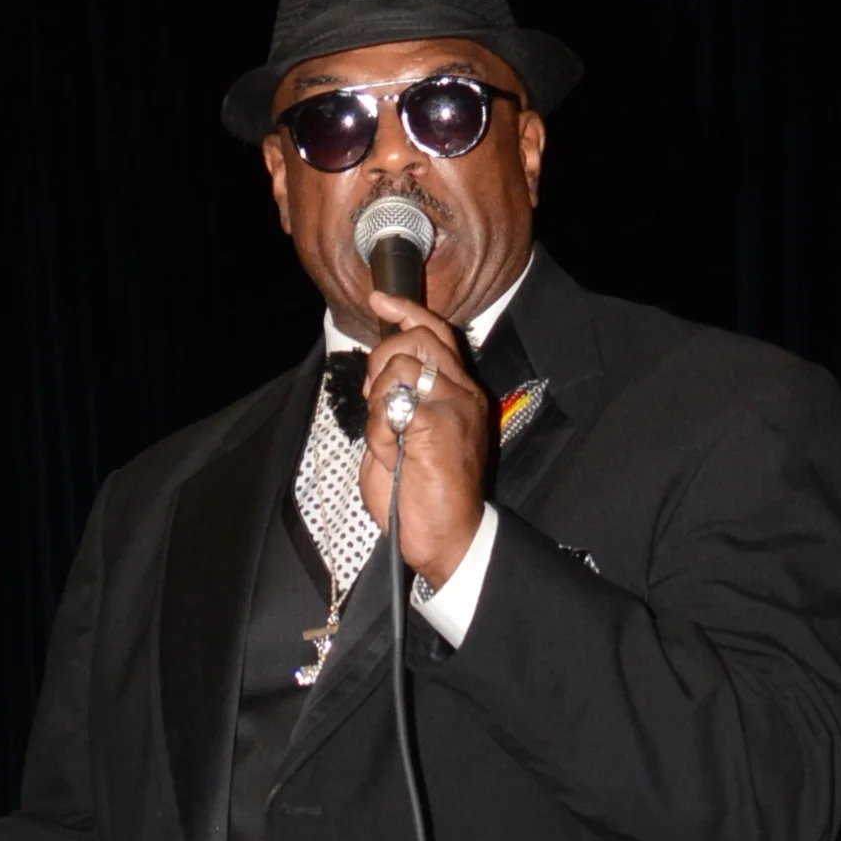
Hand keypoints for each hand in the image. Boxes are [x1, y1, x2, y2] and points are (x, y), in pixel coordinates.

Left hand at [358, 302, 489, 587]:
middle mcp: (464, 394)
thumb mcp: (409, 436)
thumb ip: (402, 399)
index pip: (436, 333)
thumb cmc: (424, 497)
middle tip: (376, 404)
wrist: (447, 539)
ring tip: (389, 441)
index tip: (380, 301)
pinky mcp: (439, 425)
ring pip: (401, 366)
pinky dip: (378, 429)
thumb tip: (379, 373)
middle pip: (416, 339)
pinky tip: (390, 453)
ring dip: (377, 404)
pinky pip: (391, 404)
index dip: (406, 310)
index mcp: (461, 394)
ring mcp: (455, 407)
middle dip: (381, 362)